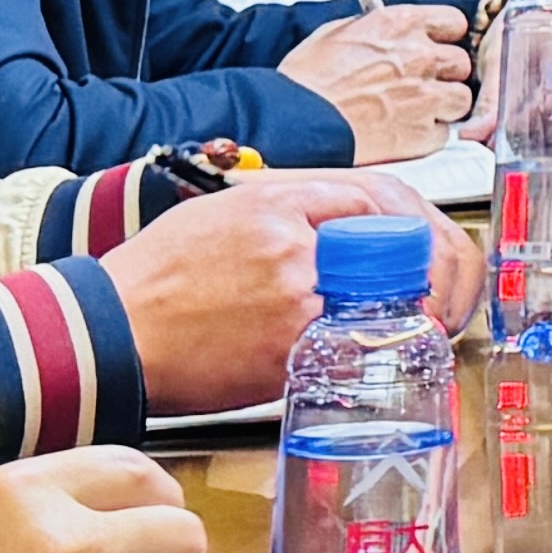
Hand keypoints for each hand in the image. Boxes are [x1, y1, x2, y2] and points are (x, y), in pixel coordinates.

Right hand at [100, 174, 482, 409]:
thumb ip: (290, 212)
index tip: (421, 242)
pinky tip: (368, 355)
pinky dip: (364, 351)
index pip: (375, 197)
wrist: (108, 334)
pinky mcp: (286, 354)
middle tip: (443, 289)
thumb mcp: (222, 213)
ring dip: (403, 314)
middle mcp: (292, 245)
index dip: (410, 221)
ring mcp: (292, 301)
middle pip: (394, 247)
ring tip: (417, 324)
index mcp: (276, 202)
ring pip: (379, 301)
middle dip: (433, 267)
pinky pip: (346, 348)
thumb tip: (348, 225)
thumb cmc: (156, 277)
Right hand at [277, 2, 471, 159]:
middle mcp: (420, 56)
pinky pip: (444, 133)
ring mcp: (425, 96)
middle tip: (422, 82)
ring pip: (461, 98)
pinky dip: (430, 135)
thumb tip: (384, 28)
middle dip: (444, 73)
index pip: (453, 22)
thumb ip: (374, 27)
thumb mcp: (336, 32)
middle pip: (460, 62)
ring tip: (417, 109)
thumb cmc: (307, 80)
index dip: (445, 36)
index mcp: (400, 25)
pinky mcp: (422, 134)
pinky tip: (406, 131)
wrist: (296, 121)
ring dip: (444, 104)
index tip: (437, 45)